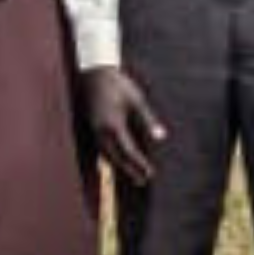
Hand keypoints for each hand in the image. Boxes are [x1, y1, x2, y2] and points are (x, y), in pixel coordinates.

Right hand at [83, 66, 166, 184]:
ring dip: (120, 166)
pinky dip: (112, 156)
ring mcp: (94, 130)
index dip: (140, 164)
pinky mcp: (92, 127)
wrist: (95, 73)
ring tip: (132, 174)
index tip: (151, 173)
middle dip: (129, 170)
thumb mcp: (137, 100)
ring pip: (107, 154)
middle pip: (116, 158)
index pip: (128, 151)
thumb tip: (161, 137)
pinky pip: (102, 148)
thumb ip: (148, 120)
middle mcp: (101, 131)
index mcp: (113, 125)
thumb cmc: (119, 85)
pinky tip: (119, 159)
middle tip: (143, 181)